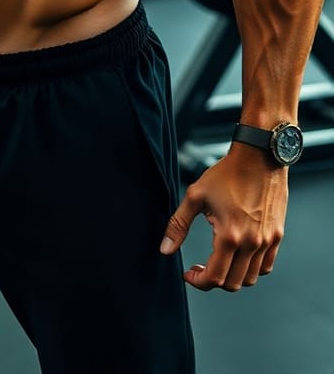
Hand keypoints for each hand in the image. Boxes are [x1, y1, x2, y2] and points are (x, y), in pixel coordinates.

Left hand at [159, 143, 287, 290]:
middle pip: (232, 284)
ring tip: (220, 261)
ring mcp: (267, 241)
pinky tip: (239, 255)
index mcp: (229, 235)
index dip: (198, 282)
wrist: (258, 157)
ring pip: (250, 278)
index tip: (189, 274)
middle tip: (201, 268)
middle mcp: (251, 243)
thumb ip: (178, 225)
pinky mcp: (277, 235)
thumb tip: (164, 250)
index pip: (214, 277)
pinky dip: (252, 268)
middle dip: (213, 281)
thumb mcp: (195, 196)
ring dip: (232, 276)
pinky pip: (266, 266)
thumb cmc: (226, 173)